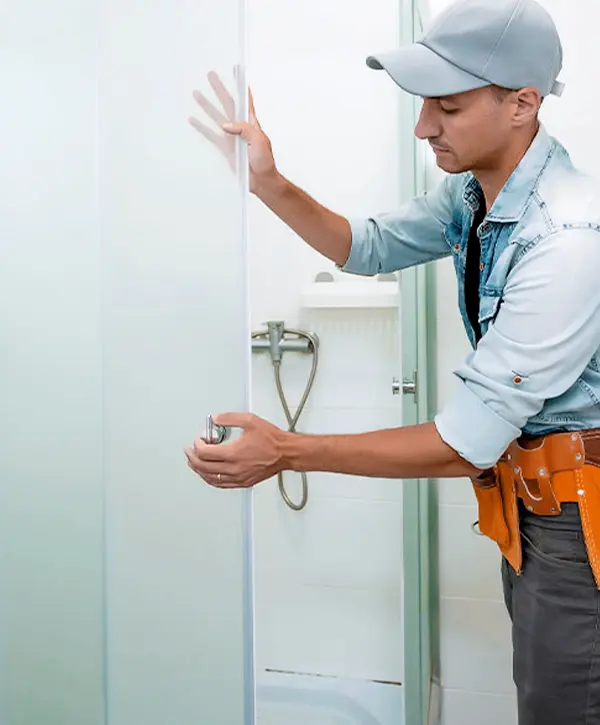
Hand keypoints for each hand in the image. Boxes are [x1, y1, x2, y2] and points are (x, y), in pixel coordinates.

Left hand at [184, 412, 287, 488]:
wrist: (285, 453)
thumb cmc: (272, 439)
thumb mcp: (249, 420)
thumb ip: (229, 418)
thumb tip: (215, 419)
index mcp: (233, 453)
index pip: (205, 452)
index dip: (197, 445)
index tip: (199, 439)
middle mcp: (234, 468)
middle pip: (204, 466)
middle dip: (193, 457)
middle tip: (189, 450)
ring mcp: (238, 478)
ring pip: (210, 478)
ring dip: (198, 470)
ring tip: (194, 462)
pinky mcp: (243, 482)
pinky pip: (221, 484)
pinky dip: (210, 479)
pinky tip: (207, 474)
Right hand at [188, 71, 277, 192]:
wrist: (261, 181)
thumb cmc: (264, 161)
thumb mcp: (259, 141)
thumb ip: (244, 129)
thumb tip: (225, 124)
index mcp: (251, 122)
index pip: (244, 100)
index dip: (240, 85)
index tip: (236, 71)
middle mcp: (239, 127)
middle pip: (227, 103)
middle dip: (219, 89)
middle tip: (210, 75)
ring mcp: (231, 137)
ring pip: (216, 116)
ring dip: (206, 105)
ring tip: (196, 93)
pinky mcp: (225, 148)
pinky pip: (210, 135)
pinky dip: (202, 127)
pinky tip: (193, 120)